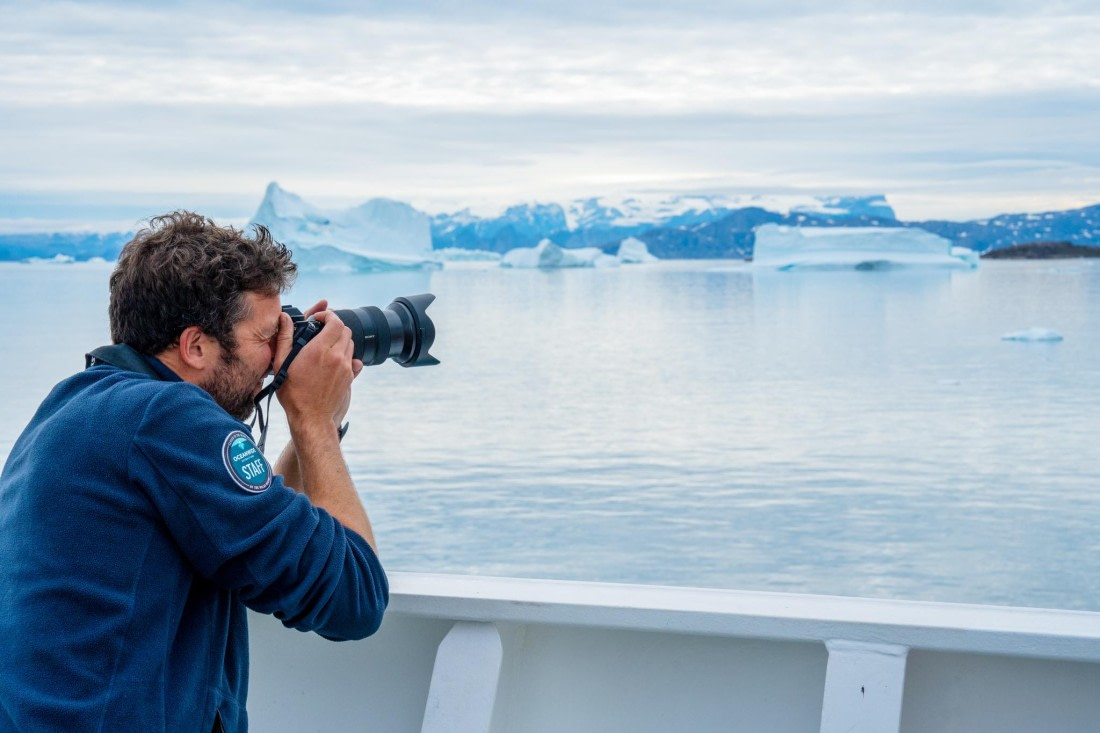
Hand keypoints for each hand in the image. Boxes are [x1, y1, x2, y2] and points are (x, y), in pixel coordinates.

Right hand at [275, 309, 358, 433]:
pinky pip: (352, 358)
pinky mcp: (350, 377)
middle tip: (322, 330)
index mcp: (319, 350)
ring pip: (350, 344)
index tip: (320, 318)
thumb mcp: (281, 363)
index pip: (335, 322)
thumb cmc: (293, 393)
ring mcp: (345, 367)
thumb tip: (285, 318)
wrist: (311, 418)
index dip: (329, 315)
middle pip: (345, 330)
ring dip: (340, 340)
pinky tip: (333, 360)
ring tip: (326, 346)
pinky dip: (345, 354)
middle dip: (334, 326)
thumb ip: (285, 338)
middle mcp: (336, 356)